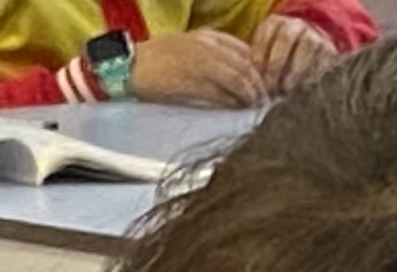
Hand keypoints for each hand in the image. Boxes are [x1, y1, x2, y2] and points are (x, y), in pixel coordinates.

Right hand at [131, 29, 267, 101]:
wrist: (132, 67)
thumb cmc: (160, 61)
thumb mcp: (192, 48)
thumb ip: (216, 57)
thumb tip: (241, 76)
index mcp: (209, 37)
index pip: (245, 51)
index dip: (259, 69)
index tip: (264, 84)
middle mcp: (209, 47)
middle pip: (246, 65)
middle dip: (259, 84)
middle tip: (265, 99)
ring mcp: (202, 64)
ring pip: (238, 80)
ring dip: (250, 95)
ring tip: (255, 107)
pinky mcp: (193, 84)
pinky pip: (221, 94)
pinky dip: (233, 103)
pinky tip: (237, 109)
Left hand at [250, 14, 340, 89]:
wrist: (313, 47)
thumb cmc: (281, 58)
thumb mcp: (267, 56)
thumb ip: (260, 65)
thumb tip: (253, 86)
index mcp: (274, 23)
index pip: (265, 36)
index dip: (259, 58)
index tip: (255, 79)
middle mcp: (294, 24)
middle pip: (285, 39)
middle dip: (276, 65)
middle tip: (269, 87)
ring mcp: (313, 34)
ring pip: (306, 47)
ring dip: (294, 70)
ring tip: (285, 88)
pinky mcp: (327, 48)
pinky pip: (319, 60)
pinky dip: (309, 75)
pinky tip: (300, 87)